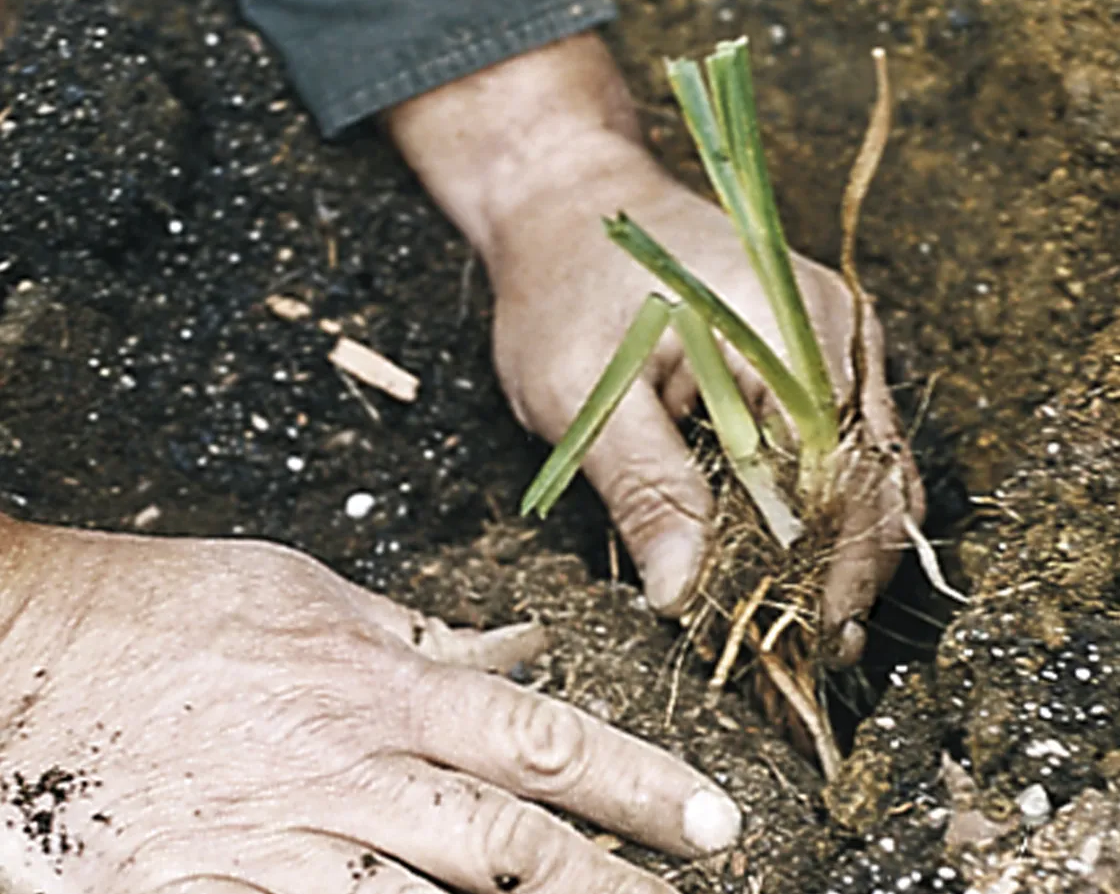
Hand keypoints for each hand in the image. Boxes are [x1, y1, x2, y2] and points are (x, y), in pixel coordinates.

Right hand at [0, 514, 739, 892]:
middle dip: (616, 879)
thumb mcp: (307, 594)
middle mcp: (347, 768)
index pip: (542, 736)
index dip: (638, 781)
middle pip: (511, 836)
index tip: (710, 817)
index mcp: (379, 684)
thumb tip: (509, 653)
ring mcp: (278, 842)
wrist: (18, 650)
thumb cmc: (162, 609)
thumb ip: (417, 637)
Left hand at [387, 35, 923, 663]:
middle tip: (811, 651)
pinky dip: (823, 504)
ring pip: (870, 465)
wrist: (574, 205)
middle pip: (876, 474)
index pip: (847, 473)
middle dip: (849, 568)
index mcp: (792, 330)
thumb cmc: (569, 286)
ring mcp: (836, 339)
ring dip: (843, 545)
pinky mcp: (818, 353)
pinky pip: (842, 443)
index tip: (810, 639)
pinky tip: (794, 558)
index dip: (837, 566)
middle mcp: (837, 331)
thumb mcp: (584, 392)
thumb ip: (644, 488)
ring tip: (808, 622)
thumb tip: (681, 595)